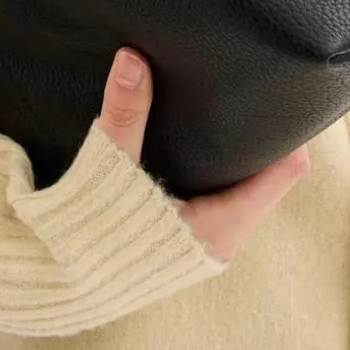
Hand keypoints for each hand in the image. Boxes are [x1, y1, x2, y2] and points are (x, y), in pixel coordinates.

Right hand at [97, 47, 309, 263]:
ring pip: (243, 185)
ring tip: (228, 105)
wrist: (62, 291)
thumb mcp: (112, 172)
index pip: (287, 170)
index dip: (288, 129)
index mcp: (224, 226)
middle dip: (259, 133)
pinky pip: (220, 195)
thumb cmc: (94, 241)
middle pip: (269, 173)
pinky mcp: (187, 240)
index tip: (279, 91)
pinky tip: (197, 139)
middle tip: (251, 87)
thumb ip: (125, 115)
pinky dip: (214, 167)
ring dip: (234, 151)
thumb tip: (132, 58)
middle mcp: (225, 238)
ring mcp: (208, 242)